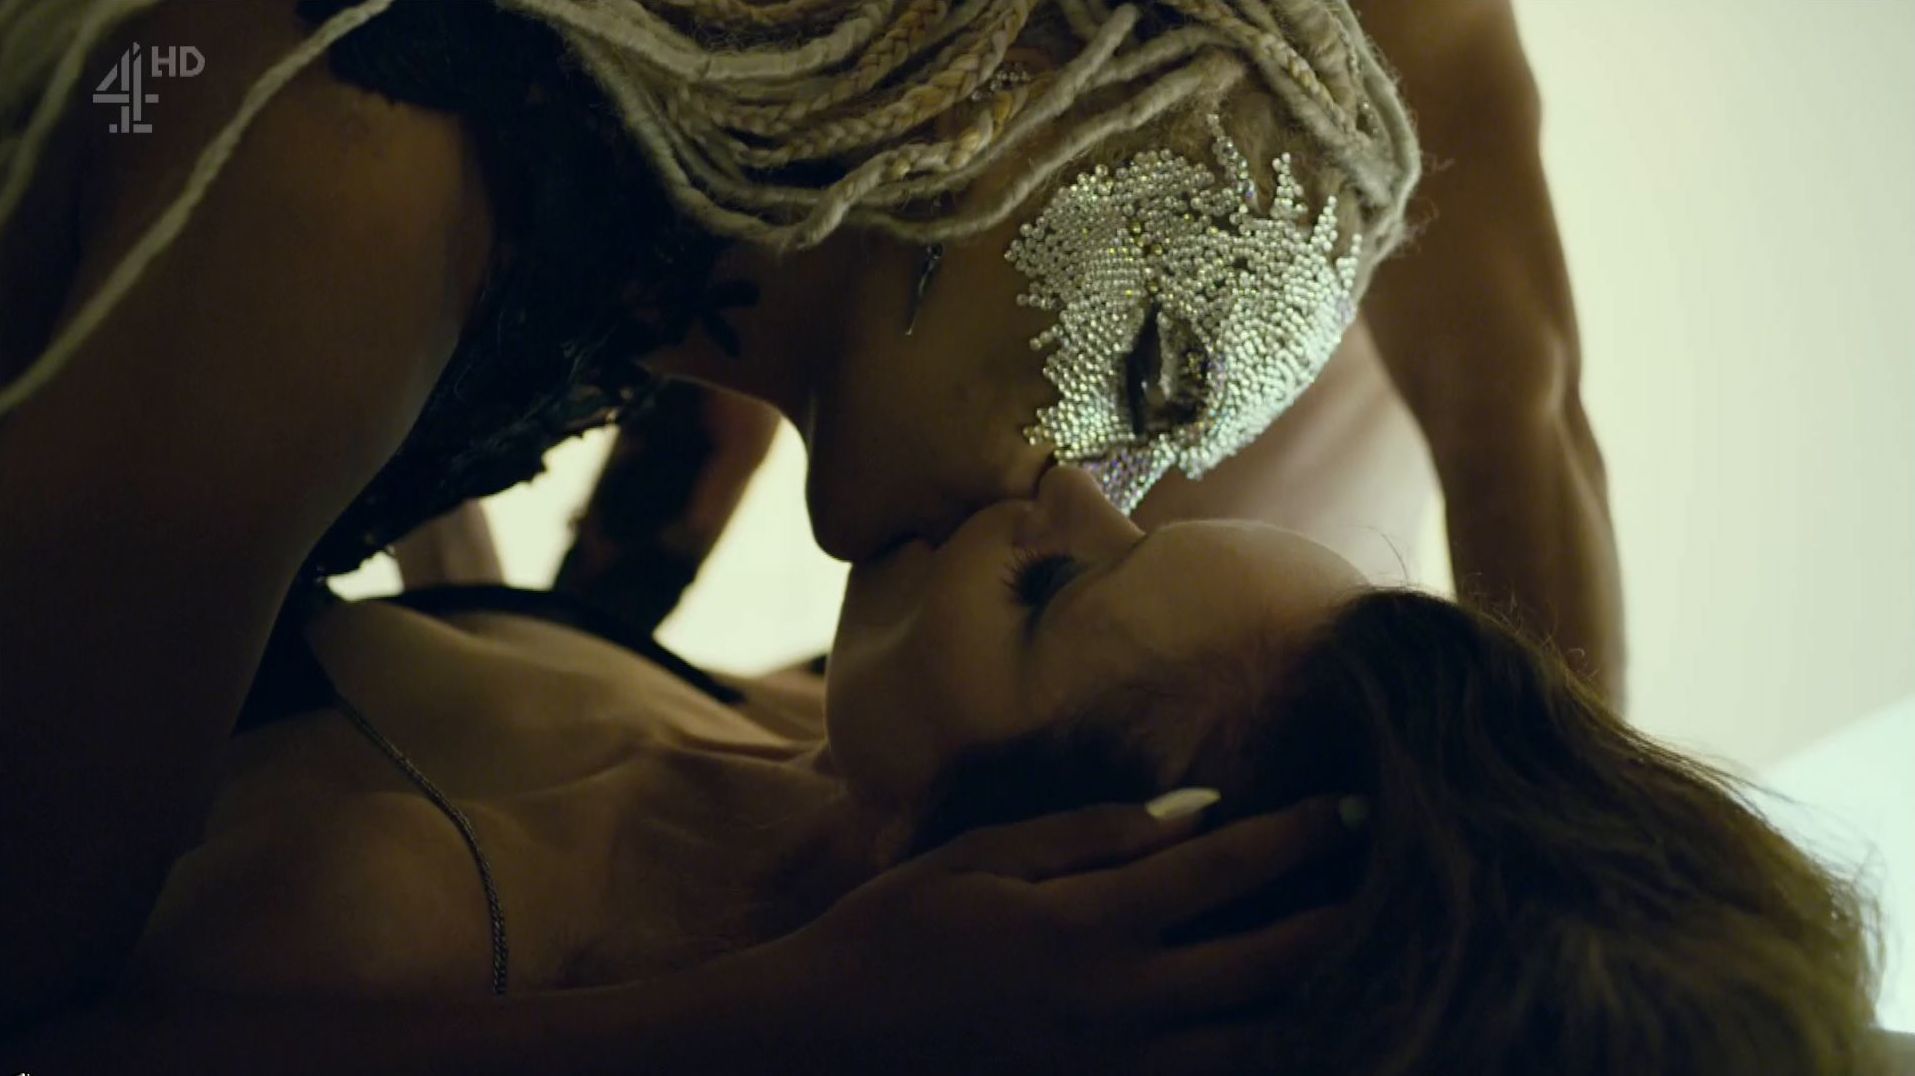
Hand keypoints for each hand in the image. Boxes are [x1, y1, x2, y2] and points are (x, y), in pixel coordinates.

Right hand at [759, 793, 1362, 1075]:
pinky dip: (1262, 1057)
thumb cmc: (896, 932)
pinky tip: (1295, 1030)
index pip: (1224, 873)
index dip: (1297, 837)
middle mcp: (1120, 1006)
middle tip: (1399, 880)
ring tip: (1376, 960)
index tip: (1351, 805)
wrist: (824, 1045)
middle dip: (1342, 919)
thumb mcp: (984, 857)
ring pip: (1258, 1043)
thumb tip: (1201, 810)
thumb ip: (1096, 833)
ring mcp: (1117, 1070)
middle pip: (1269, 965)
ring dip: (1323, 999)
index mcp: (1088, 928)